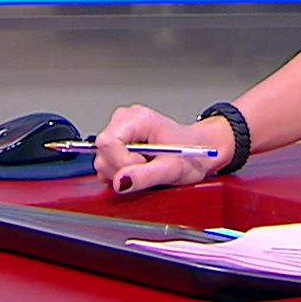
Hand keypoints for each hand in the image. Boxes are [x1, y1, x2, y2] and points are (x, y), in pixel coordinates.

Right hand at [93, 104, 227, 195]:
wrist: (198, 149)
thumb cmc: (191, 154)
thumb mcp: (173, 169)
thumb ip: (145, 176)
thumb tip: (120, 182)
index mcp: (138, 119)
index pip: (108, 142)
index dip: (121, 162)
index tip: (142, 167)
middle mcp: (124, 119)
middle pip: (103, 152)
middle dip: (122, 169)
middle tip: (147, 169)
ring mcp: (119, 129)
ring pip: (103, 159)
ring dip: (122, 172)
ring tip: (146, 167)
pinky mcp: (117, 142)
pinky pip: (106, 162)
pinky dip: (121, 171)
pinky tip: (139, 167)